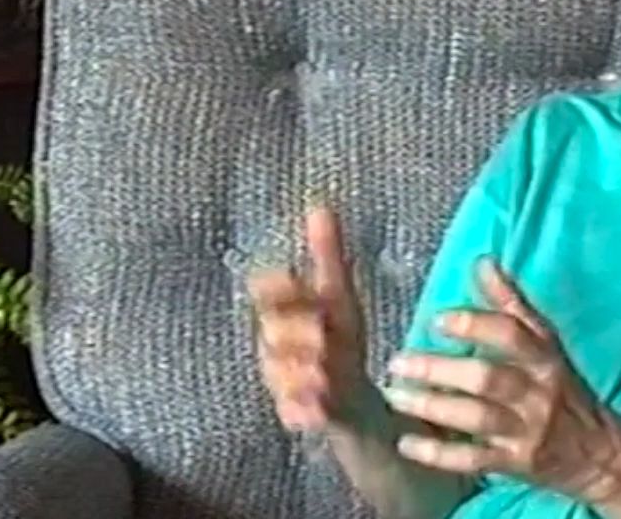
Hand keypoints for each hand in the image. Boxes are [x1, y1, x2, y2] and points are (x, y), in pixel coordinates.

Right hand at [249, 207, 367, 430]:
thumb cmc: (341, 337)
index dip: (277, 288)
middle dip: (296, 333)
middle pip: (275, 334)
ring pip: (281, 375)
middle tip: (322, 334)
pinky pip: (291, 412)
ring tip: (323, 373)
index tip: (287, 279)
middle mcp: (278, 346)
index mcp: (287, 313)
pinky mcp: (295, 413)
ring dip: (300, 373)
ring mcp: (284, 381)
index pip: (268, 294)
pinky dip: (302, 412)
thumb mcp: (340, 296)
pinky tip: (315, 409)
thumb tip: (320, 206)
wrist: (352, 397)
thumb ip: (328, 254)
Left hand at [383, 260, 620, 503]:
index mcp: (544, 359)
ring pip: (477, 418)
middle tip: (398, 362)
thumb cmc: (562, 389)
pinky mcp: (515, 464)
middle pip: (488, 379)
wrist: (600, 455)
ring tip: (395, 396)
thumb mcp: (546, 345)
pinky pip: (473, 459)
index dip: (475, 325)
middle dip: (441, 370)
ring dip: (433, 407)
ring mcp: (526, 431)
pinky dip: (438, 454)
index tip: (438, 319)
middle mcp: (537, 394)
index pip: (512, 335)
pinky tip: (406, 444)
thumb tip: (482, 262)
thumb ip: (511, 304)